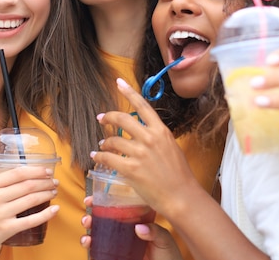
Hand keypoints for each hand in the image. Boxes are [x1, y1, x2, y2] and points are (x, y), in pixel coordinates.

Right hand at [0, 166, 59, 257]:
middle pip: (28, 185)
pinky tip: (54, 209)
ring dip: (47, 194)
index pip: (19, 173)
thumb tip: (7, 164)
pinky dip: (46, 214)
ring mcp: (1, 214)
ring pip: (31, 200)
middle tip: (54, 181)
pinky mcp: (5, 229)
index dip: (36, 170)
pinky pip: (30, 220)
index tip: (47, 170)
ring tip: (53, 192)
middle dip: (45, 182)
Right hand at [80, 196, 182, 259]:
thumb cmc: (169, 256)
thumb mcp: (165, 239)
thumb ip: (154, 231)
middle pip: (102, 221)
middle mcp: (125, 232)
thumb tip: (139, 228)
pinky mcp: (116, 258)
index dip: (102, 202)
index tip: (92, 199)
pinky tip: (89, 246)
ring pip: (98, 237)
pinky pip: (99, 254)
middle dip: (90, 218)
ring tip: (87, 237)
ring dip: (87, 234)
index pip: (116, 208)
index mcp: (136, 221)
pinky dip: (91, 250)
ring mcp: (119, 246)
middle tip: (87, 218)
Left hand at [90, 78, 201, 215]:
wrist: (181, 196)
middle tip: (102, 118)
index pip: (143, 106)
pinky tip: (97, 157)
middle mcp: (150, 138)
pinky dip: (100, 157)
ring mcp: (140, 153)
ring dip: (104, 143)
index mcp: (161, 131)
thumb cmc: (179, 175)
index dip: (129, 92)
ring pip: (113, 140)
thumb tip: (142, 133)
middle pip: (123, 119)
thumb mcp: (171, 148)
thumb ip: (156, 138)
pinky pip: (108, 158)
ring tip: (102, 146)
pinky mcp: (131, 169)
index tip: (119, 82)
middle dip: (109, 117)